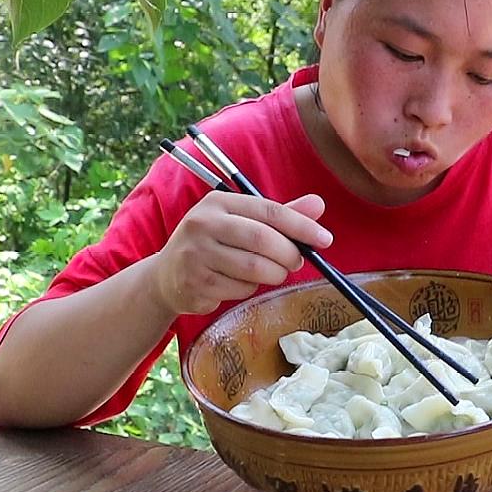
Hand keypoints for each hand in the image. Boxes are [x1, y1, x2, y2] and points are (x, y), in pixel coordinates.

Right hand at [151, 192, 330, 316]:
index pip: (270, 211)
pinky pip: (240, 289)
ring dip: (273, 274)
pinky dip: (250, 289)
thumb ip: (281, 215)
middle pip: (263, 239)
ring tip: (272, 272)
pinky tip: (241, 283)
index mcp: (218, 202)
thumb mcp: (244, 222)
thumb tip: (318, 203)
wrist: (167, 276)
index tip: (325, 239)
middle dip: (289, 254)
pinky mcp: (195, 283)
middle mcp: (202, 224)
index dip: (301, 226)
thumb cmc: (215, 244)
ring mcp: (195, 254)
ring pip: (254, 268)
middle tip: (297, 261)